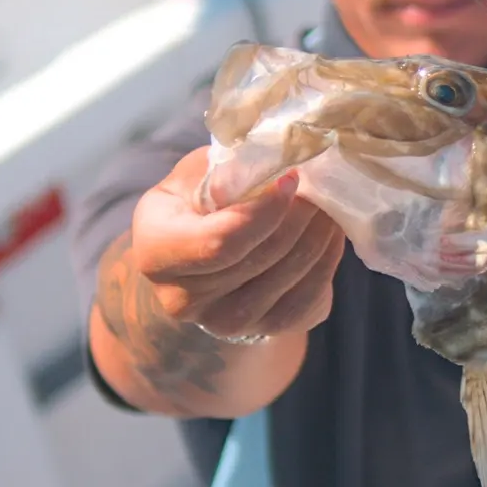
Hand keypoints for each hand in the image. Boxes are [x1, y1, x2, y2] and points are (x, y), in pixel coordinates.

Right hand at [129, 148, 345, 342]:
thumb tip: (279, 155)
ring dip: (318, 239)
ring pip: (288, 281)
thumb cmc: (200, 201)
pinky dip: (326, 264)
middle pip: (259, 259)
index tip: (292, 178)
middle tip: (320, 186)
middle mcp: (181, 298)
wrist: (202, 258)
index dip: (264, 211)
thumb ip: (228, 169)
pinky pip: (307, 302)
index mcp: (156, 251)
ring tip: (329, 206)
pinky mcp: (263, 331)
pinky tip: (330, 235)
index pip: (219, 242)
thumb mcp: (198, 174)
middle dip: (298, 218)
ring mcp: (222, 323)